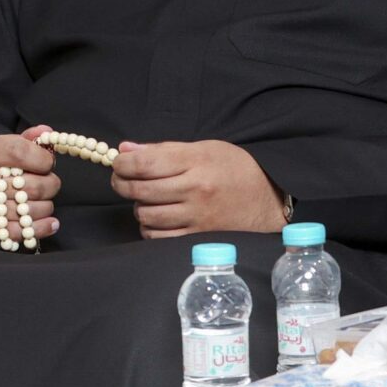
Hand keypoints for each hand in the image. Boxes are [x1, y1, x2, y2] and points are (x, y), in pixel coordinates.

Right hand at [0, 126, 59, 245]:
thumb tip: (49, 133)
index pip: (21, 152)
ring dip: (45, 207)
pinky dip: (42, 228)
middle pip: (31, 186)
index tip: (47, 164)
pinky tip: (50, 222)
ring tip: (42, 202)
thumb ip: (28, 140)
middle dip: (50, 185)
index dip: (43, 160)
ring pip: (30, 210)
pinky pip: (20, 232)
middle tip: (49, 185)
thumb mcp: (5, 147)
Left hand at [111, 140, 287, 237]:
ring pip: (146, 215)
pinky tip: (156, 219)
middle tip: (122, 180)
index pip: (145, 163)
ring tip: (145, 199)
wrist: (268, 197)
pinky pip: (159, 237)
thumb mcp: (203, 148)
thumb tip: (127, 150)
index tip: (119, 163)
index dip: (123, 163)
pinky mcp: (198, 236)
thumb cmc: (235, 169)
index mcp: (196, 162)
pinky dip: (149, 228)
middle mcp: (195, 190)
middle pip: (141, 190)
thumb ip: (163, 150)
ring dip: (138, 207)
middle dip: (122, 183)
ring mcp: (197, 216)